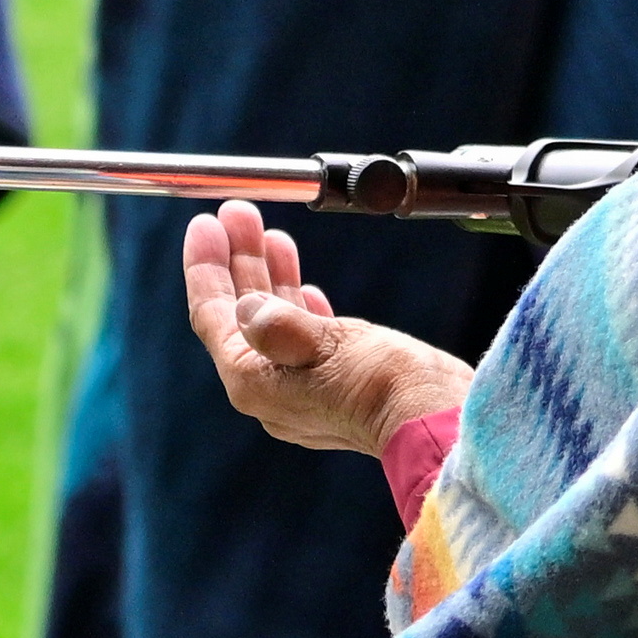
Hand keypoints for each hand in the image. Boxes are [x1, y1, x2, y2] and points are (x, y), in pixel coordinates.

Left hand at [180, 198, 473, 461]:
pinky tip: (303, 287)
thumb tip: (246, 308)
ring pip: (272, 321)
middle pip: (240, 313)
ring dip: (269, 276)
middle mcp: (269, 388)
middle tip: (239, 215)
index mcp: (255, 381)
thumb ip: (280, 325)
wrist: (432, 421)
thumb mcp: (328, 345)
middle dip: (238, 261)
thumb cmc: (385, 386)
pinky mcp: (331, 385)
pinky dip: (296, 305)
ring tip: (271, 235)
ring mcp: (299, 389)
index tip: (206, 224)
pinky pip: (301, 337)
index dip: (205, 266)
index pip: (213, 314)